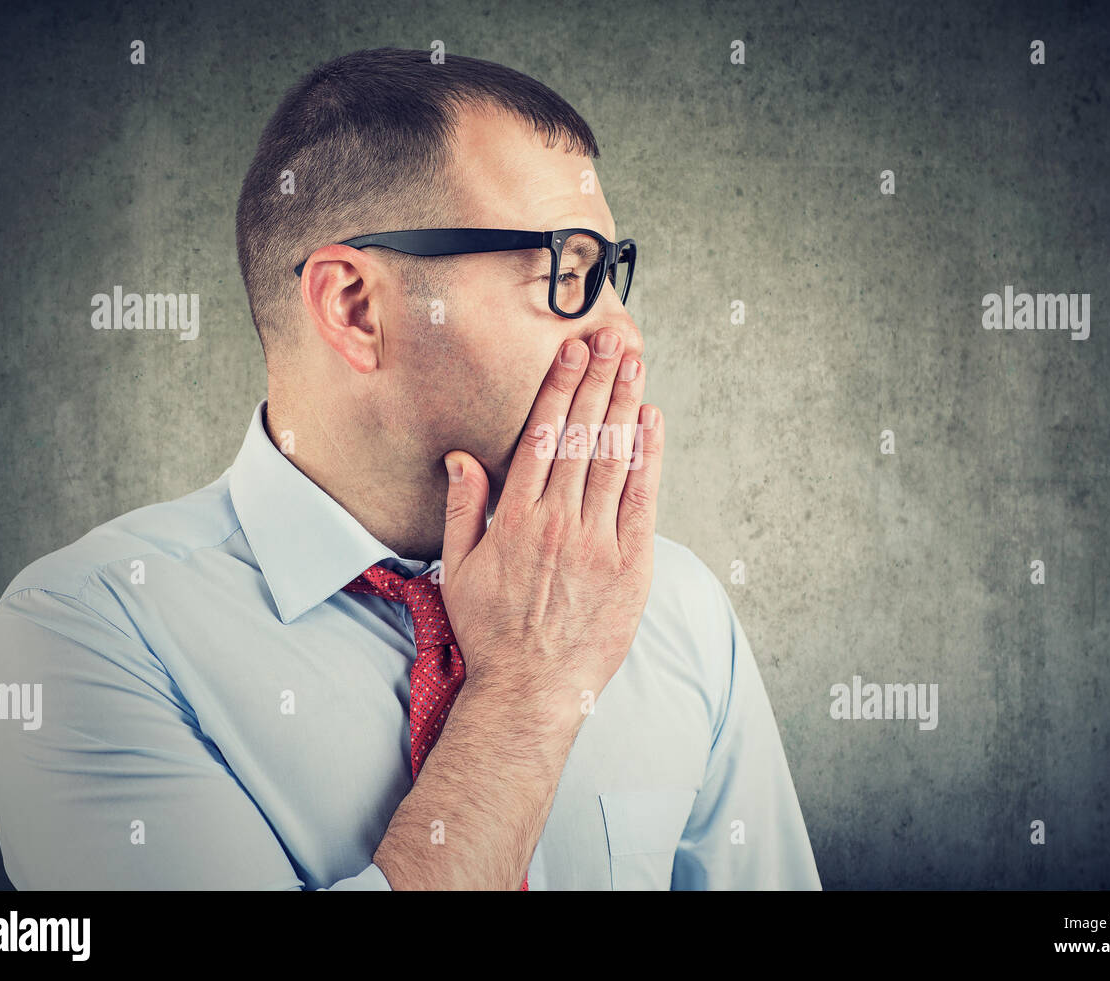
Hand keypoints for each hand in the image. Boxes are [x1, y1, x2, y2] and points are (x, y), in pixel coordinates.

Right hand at [438, 327, 662, 731]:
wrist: (531, 689)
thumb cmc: (491, 631)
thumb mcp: (457, 569)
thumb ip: (463, 508)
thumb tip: (462, 457)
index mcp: (515, 518)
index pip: (542, 436)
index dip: (559, 388)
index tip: (571, 352)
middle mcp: (558, 521)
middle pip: (582, 435)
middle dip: (597, 381)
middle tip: (611, 339)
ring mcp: (597, 542)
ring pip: (614, 458)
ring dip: (625, 406)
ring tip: (633, 364)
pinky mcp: (630, 565)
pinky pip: (642, 500)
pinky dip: (648, 457)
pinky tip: (652, 422)